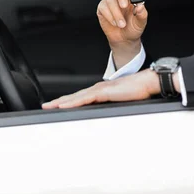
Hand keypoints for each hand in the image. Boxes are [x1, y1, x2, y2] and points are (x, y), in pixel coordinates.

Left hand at [42, 69, 160, 108]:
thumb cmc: (138, 91)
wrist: (147, 82)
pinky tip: (64, 105)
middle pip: (74, 96)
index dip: (67, 101)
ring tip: (50, 106)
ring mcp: (99, 89)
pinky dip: (73, 102)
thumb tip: (104, 111)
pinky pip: (85, 98)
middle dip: (59, 101)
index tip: (57, 106)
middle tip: (46, 106)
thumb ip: (111, 104)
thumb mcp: (120, 100)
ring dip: (62, 102)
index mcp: (100, 90)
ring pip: (76, 97)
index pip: (80, 97)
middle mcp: (97, 88)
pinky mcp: (104, 92)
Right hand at [97, 0, 147, 65]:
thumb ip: (142, 13)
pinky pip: (103, 7)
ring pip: (111, 0)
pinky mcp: (102, 9)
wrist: (124, 40)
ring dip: (117, 13)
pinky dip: (110, 16)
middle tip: (124, 6)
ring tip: (122, 24)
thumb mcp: (141, 22)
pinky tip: (115, 23)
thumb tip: (140, 6)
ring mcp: (111, 2)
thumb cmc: (133, 28)